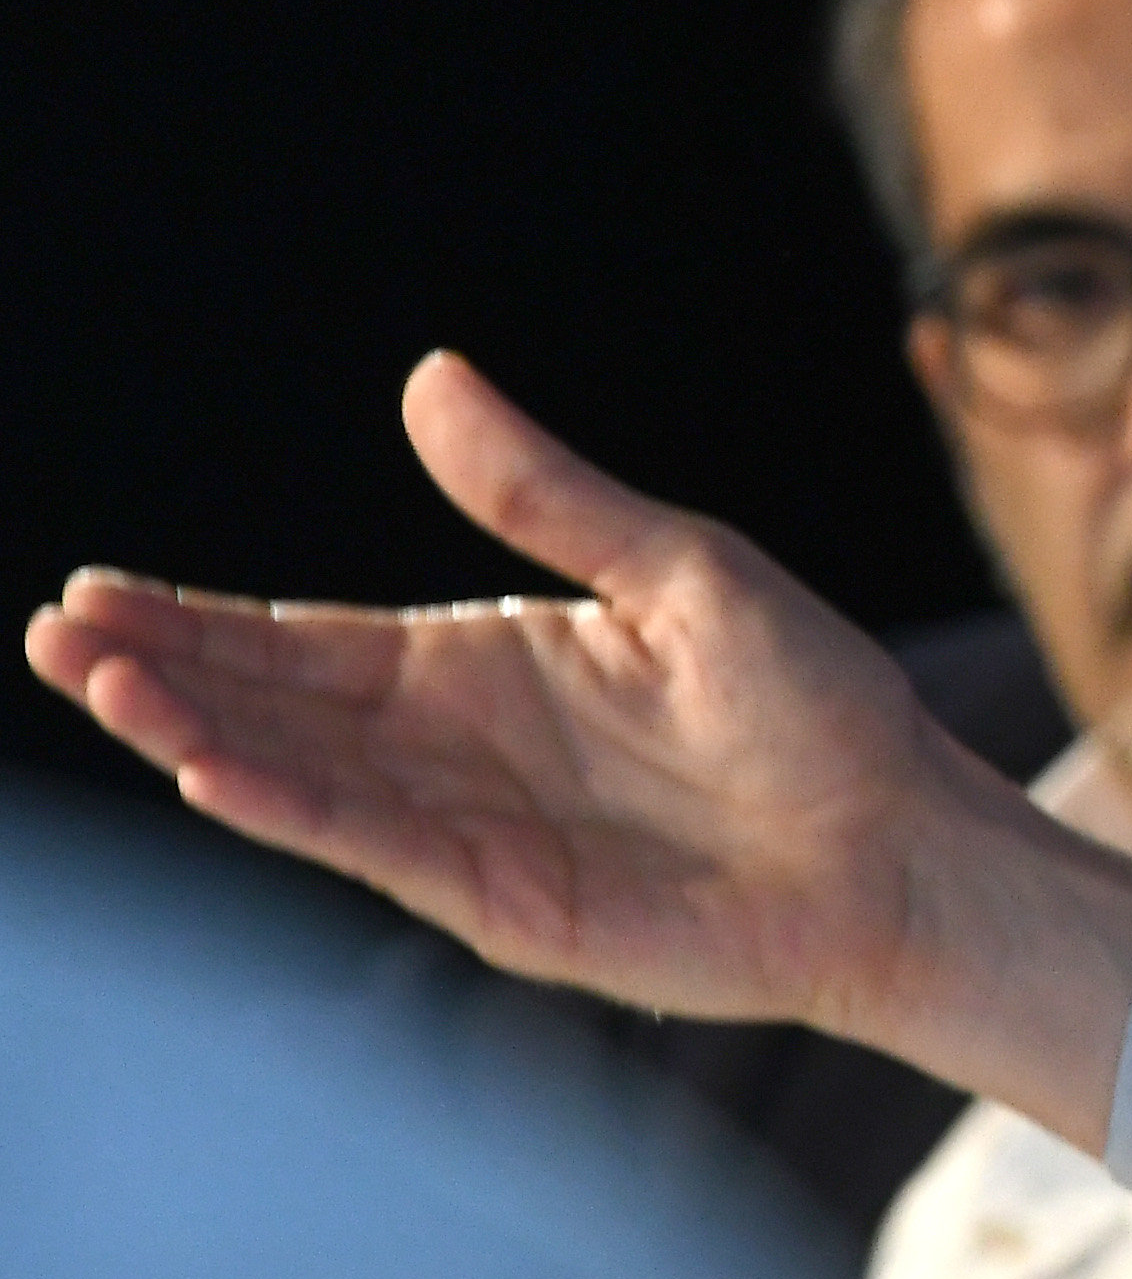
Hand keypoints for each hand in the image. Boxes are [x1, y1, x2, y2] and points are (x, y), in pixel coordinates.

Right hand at [25, 352, 1131, 1142]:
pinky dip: (291, 810)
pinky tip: (211, 769)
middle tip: (54, 631)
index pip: (307, 639)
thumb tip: (432, 378)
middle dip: (162, 668)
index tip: (93, 590)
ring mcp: (467, 828)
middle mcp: (453, 747)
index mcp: (484, 664)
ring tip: (101, 682)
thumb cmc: (815, 706)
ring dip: (197, 731)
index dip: (201, 618)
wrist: (900, 841)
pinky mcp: (501, 901)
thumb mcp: (680, 569)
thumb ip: (547, 494)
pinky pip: (373, 848)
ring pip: (299, 776)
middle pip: (274, 702)